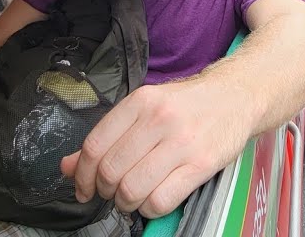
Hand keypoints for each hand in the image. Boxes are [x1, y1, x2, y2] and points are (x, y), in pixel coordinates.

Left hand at [61, 79, 250, 218]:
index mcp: (140, 101)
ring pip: (133, 189)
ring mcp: (182, 142)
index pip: (95, 145)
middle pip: (111, 170)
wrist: (237, 96)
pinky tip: (153, 199)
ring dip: (126, 203)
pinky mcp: (202, 163)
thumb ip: (107, 136)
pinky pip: (161, 200)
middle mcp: (159, 119)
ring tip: (132, 198)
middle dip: (105, 191)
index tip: (83, 187)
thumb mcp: (144, 109)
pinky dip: (150, 208)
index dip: (81, 174)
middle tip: (112, 192)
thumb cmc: (187, 105)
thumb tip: (67, 166)